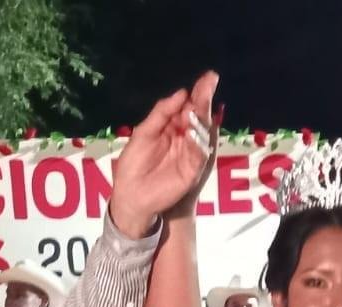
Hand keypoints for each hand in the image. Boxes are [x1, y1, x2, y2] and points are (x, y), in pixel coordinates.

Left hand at [110, 71, 218, 235]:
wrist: (131, 194)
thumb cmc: (134, 164)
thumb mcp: (143, 132)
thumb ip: (161, 113)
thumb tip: (182, 93)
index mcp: (173, 127)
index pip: (188, 106)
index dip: (197, 92)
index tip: (207, 78)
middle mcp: (185, 138)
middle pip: (198, 116)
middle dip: (204, 99)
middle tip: (210, 81)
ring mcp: (191, 154)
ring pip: (202, 132)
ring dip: (203, 117)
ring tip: (202, 100)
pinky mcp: (192, 170)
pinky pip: (199, 154)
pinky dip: (198, 142)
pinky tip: (195, 129)